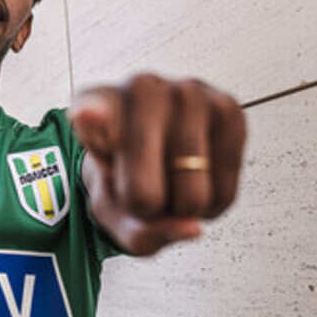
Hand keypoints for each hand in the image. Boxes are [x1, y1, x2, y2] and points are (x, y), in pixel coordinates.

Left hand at [70, 74, 245, 255]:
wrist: (154, 146)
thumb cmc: (125, 175)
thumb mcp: (111, 210)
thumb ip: (138, 229)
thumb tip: (192, 226)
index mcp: (93, 104)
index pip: (91, 111)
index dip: (93, 119)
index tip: (89, 116)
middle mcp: (141, 87)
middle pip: (143, 194)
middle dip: (146, 213)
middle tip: (143, 191)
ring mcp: (188, 92)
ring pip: (192, 198)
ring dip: (183, 210)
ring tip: (171, 183)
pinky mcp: (228, 109)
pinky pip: (225, 191)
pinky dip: (212, 205)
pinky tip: (198, 180)